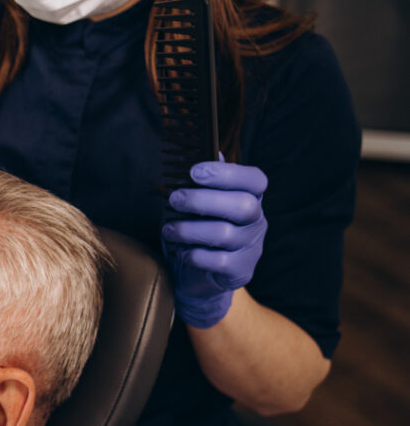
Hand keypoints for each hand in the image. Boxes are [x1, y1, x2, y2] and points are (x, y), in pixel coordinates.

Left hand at [161, 160, 268, 328]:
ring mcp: (252, 248)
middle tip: (174, 199)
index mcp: (250, 197)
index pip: (255, 180)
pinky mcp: (240, 271)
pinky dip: (193, 255)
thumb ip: (202, 179)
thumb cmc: (197, 229)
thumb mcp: (198, 202)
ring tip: (168, 228)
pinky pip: (218, 261)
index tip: (195, 172)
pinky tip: (180, 251)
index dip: (227, 173)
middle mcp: (256, 221)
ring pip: (225, 234)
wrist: (199, 275)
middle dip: (203, 200)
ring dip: (189, 229)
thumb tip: (202, 149)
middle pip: (243, 206)